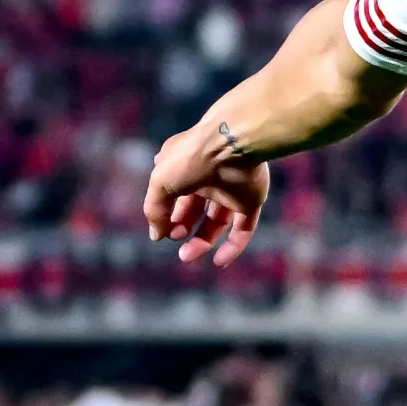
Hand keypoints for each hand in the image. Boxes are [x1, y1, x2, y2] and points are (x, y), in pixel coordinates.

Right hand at [144, 121, 270, 266]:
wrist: (233, 144)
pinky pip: (244, 228)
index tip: (163, 230)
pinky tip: (220, 261)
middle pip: (196, 210)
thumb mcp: (160, 182)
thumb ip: (155, 209)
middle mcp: (209, 178)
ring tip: (187, 255)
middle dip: (183, 229)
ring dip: (203, 241)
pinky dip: (233, 246)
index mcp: (185, 167)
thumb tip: (157, 235)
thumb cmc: (192, 157)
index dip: (168, 215)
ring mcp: (232, 189)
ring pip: (218, 222)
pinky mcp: (251, 200)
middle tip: (177, 241)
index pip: (175, 194)